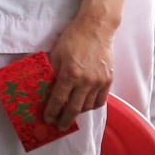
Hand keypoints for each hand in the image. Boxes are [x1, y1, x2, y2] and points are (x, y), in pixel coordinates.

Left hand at [43, 0, 122, 130]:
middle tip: (60, 126)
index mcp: (70, 74)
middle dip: (65, 119)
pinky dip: (92, 106)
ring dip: (78, 112)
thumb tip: (46, 88)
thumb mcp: (56, 53)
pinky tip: (86, 105)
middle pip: (74, 108)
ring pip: (88, 106)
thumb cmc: (73, 38)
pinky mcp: (109, 80)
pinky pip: (100, 100)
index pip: (59, 99)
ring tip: (71, 113)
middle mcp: (86, 81)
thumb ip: (52, 72)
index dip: (52, 111)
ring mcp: (99, 82)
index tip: (48, 119)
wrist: (96, 29)